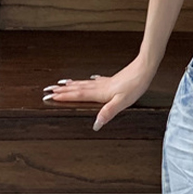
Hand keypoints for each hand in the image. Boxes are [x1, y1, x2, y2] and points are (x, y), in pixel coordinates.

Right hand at [42, 55, 156, 130]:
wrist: (144, 69)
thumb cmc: (135, 85)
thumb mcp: (122, 102)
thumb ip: (108, 112)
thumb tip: (95, 124)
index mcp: (100, 93)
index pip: (78, 95)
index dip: (63, 97)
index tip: (49, 97)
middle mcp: (100, 86)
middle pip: (77, 88)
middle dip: (62, 90)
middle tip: (48, 89)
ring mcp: (105, 82)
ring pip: (84, 83)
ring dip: (72, 84)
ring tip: (62, 84)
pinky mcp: (112, 80)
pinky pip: (95, 81)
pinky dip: (88, 81)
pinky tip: (91, 79)